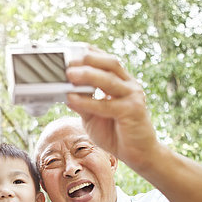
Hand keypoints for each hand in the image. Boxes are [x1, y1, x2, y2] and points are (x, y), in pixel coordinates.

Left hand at [65, 47, 159, 171]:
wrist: (138, 153)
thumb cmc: (116, 133)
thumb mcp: (93, 115)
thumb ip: (81, 102)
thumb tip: (62, 91)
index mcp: (122, 82)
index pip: (106, 61)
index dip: (90, 52)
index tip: (71, 48)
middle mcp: (129, 85)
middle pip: (110, 64)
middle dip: (88, 59)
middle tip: (68, 61)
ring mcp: (133, 96)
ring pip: (109, 80)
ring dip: (87, 75)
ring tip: (69, 74)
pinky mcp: (132, 111)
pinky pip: (107, 104)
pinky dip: (88, 101)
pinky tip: (72, 99)